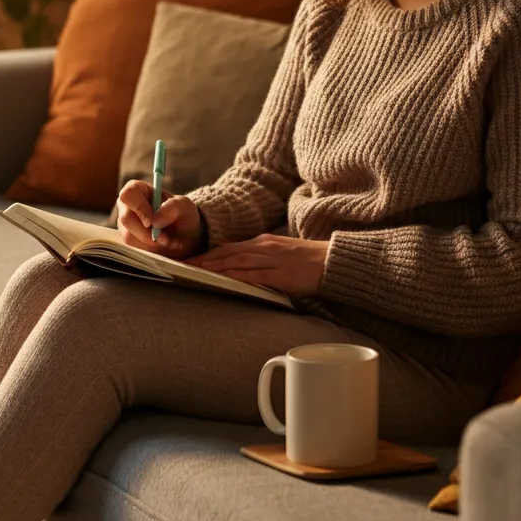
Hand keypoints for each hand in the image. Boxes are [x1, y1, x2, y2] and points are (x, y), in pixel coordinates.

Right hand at [116, 179, 204, 259]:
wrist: (185, 236)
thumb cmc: (183, 215)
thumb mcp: (185, 207)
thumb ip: (172, 207)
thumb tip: (155, 220)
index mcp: (139, 190)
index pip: (128, 194)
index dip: (138, 207)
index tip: (152, 222)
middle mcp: (127, 206)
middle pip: (126, 218)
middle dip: (147, 233)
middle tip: (166, 238)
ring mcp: (125, 225)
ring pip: (128, 236)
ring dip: (152, 243)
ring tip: (169, 242)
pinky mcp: (128, 241)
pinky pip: (133, 248)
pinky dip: (150, 250)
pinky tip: (163, 246)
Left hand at [184, 234, 329, 298]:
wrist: (333, 261)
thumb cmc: (309, 261)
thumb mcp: (282, 254)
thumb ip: (263, 260)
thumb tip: (243, 269)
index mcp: (265, 242)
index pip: (231, 246)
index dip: (211, 252)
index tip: (194, 258)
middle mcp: (265, 247)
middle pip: (229, 251)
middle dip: (206, 258)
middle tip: (187, 263)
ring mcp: (272, 259)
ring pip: (237, 260)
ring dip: (215, 265)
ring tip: (197, 270)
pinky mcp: (280, 273)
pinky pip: (253, 274)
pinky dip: (236, 275)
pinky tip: (223, 278)